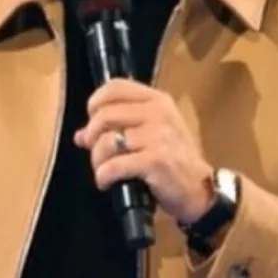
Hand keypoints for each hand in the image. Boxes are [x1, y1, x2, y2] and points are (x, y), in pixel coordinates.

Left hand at [74, 79, 214, 223]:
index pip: (116, 87)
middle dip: (92, 136)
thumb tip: (80, 136)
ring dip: (97, 160)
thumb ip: (118, 128)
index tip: (92, 119)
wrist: (197, 189)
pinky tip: (106, 182)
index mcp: (158, 100)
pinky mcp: (155, 161)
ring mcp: (158, 136)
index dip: (95, 102)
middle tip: (95, 151)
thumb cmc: (173, 160)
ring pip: (106, 142)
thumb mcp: (151, 135)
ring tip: (103, 170)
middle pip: (105, 114)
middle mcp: (159, 113)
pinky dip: (103, 176)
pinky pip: (114, 165)